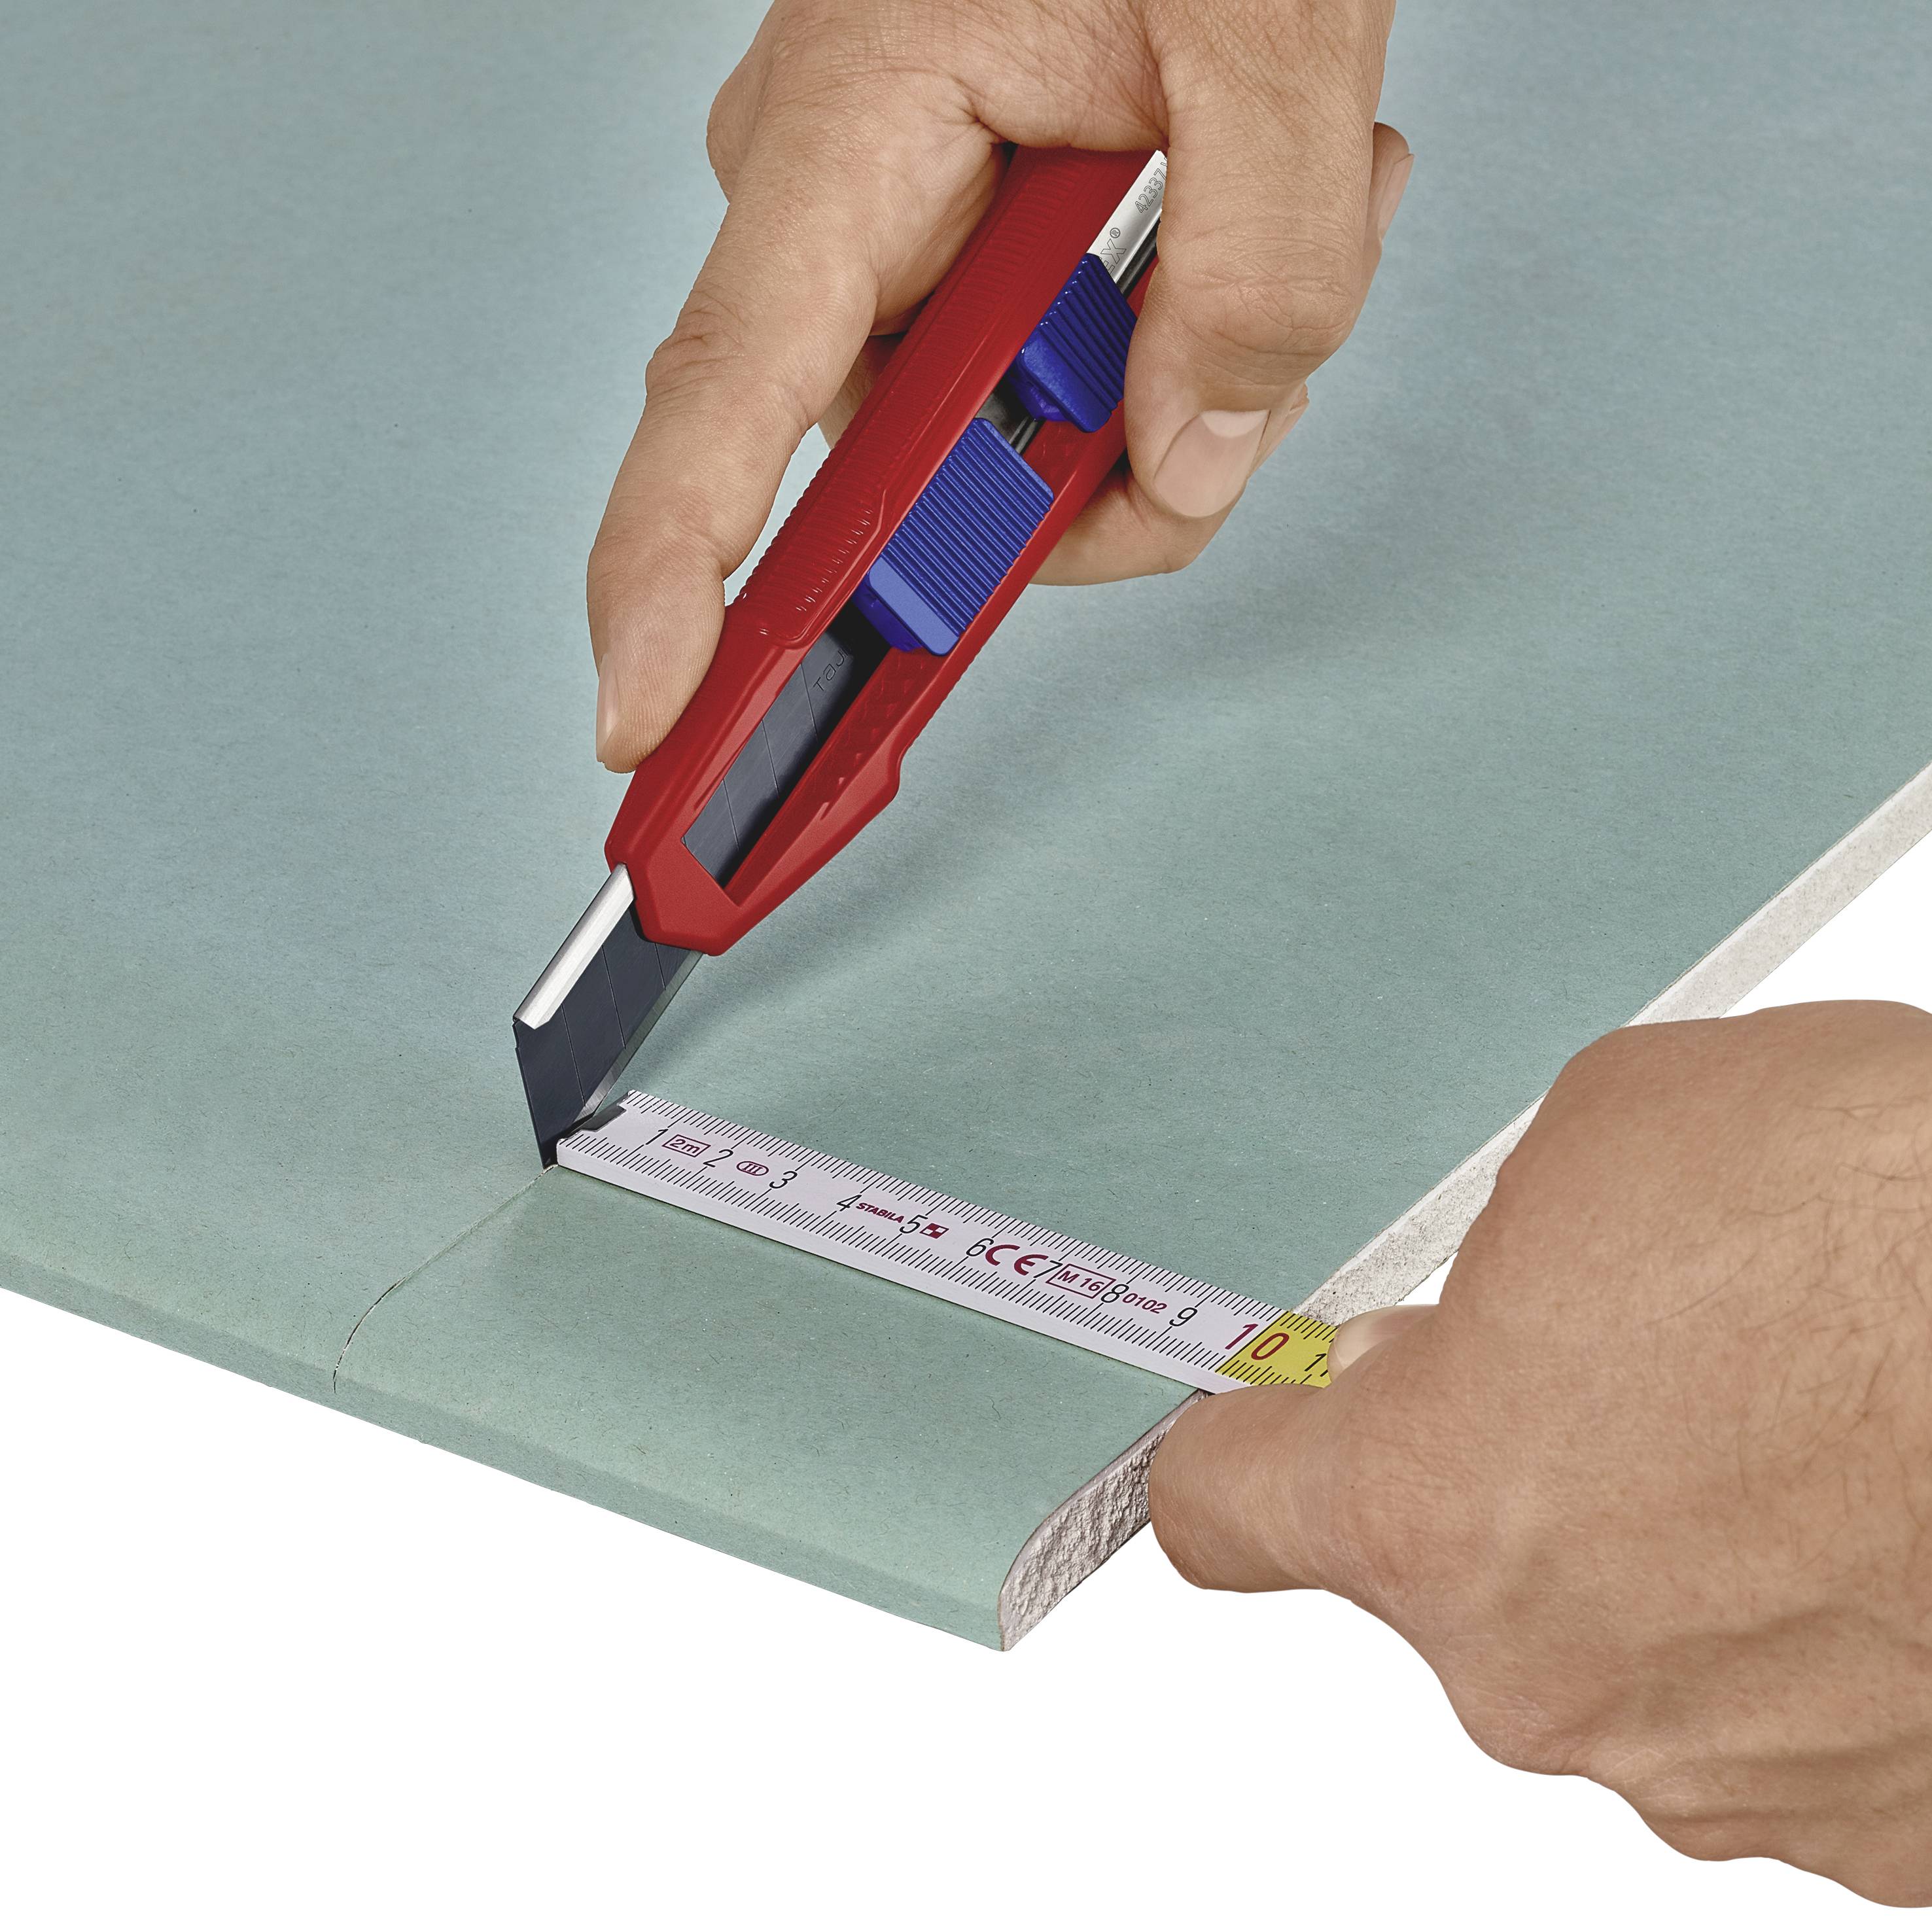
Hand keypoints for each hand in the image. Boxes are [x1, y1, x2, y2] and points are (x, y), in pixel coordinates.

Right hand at [589, 0, 1409, 768]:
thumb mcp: (1281, 34)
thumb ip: (1263, 272)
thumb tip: (1189, 455)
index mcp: (853, 121)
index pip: (723, 390)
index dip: (670, 578)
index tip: (640, 716)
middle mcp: (840, 200)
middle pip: (919, 467)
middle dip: (1106, 469)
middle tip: (1248, 373)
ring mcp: (895, 230)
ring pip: (1008, 440)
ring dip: (1176, 386)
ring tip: (1301, 213)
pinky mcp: (960, 244)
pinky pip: (1045, 380)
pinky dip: (1172, 345)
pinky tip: (1250, 218)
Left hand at [1151, 1002, 1931, 1904]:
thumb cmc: (1888, 1214)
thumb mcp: (1612, 1137)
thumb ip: (1495, 1264)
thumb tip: (1475, 1338)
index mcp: (1438, 1507)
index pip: (1226, 1509)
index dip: (1241, 1450)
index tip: (1250, 1431)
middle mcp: (1552, 1680)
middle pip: (1448, 1575)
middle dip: (1507, 1474)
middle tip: (1635, 1367)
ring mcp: (1720, 1778)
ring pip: (1618, 1649)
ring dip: (1668, 1557)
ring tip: (1797, 1431)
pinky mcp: (1876, 1832)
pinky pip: (1769, 1717)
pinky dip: (1796, 1634)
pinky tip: (1877, 1522)